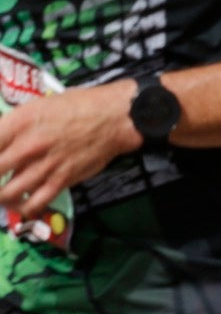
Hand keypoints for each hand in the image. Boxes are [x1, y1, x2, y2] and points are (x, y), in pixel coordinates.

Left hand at [0, 82, 141, 219]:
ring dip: (1, 195)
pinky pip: (33, 203)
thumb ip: (15, 125)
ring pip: (6, 193)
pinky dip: (23, 208)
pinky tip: (21, 204)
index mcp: (20, 122)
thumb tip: (0, 140)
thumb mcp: (40, 106)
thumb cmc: (81, 106)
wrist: (116, 117)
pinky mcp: (61, 180)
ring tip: (3, 193)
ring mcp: (44, 165)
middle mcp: (28, 145)